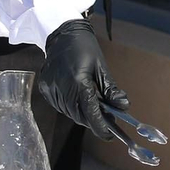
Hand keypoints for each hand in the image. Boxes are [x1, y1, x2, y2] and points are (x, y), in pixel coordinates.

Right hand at [38, 19, 128, 137]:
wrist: (61, 34)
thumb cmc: (84, 48)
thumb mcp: (101, 67)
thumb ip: (111, 89)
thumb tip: (124, 107)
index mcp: (78, 82)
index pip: (91, 112)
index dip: (101, 126)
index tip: (109, 135)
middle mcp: (62, 88)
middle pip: (79, 116)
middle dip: (93, 121)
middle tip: (105, 121)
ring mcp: (51, 89)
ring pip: (69, 113)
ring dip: (82, 114)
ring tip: (93, 108)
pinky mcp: (45, 89)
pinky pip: (60, 106)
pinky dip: (71, 107)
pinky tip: (77, 99)